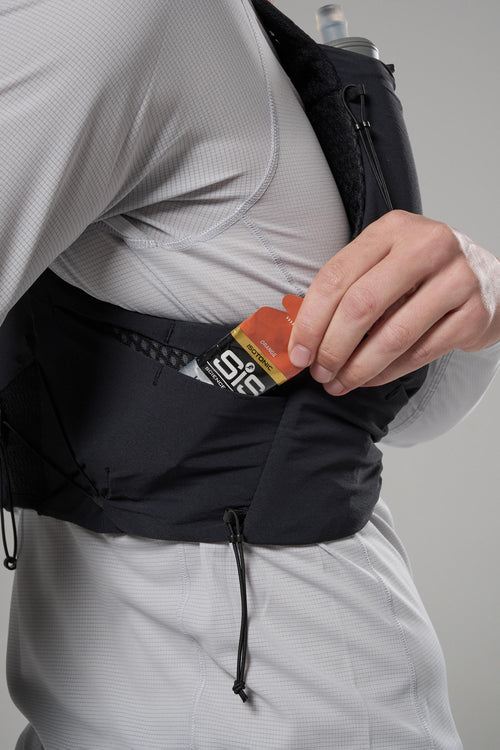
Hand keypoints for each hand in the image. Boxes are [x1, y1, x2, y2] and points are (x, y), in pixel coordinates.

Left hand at [288, 210, 499, 394]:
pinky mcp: (474, 314)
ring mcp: (456, 279)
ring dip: (357, 368)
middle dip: (331, 347)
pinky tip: (370, 378)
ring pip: (393, 335)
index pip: (337, 275)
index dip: (310, 320)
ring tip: (338, 383)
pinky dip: (387, 372)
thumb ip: (348, 288)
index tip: (297, 351)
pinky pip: (420, 353)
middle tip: (317, 371)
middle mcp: (427, 246)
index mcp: (392, 229)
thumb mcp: (385, 262)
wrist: (490, 280)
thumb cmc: (424, 273)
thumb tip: (303, 336)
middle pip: (362, 305)